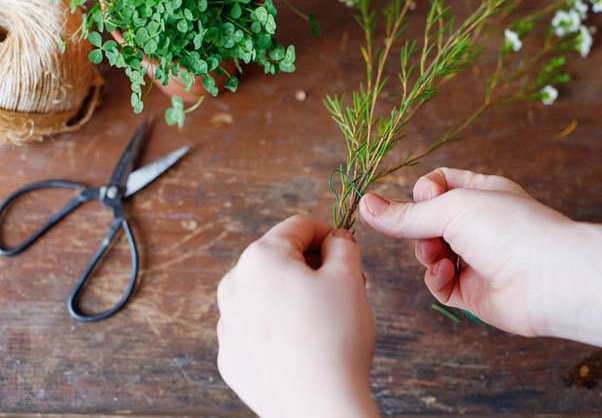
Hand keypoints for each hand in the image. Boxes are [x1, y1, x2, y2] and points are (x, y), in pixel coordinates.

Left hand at [217, 215, 377, 417]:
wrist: (319, 407)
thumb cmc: (335, 339)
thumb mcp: (349, 277)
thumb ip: (342, 245)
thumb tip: (335, 240)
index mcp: (260, 258)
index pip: (298, 227)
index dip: (329, 235)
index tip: (346, 252)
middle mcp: (233, 286)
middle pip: (279, 260)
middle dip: (311, 268)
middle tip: (343, 289)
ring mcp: (227, 323)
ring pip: (266, 294)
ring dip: (293, 296)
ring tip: (324, 320)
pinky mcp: (230, 356)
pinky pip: (256, 327)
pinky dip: (278, 327)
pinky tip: (302, 345)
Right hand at [359, 168, 572, 336]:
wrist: (549, 279)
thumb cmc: (510, 229)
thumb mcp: (450, 208)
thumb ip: (405, 214)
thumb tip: (364, 205)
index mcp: (483, 192)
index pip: (438, 185)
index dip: (423, 191)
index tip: (422, 197)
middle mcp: (481, 225)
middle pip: (429, 223)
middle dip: (420, 229)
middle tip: (427, 233)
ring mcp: (478, 259)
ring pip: (431, 254)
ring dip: (428, 254)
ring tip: (438, 256)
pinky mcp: (475, 292)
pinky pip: (442, 284)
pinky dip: (438, 279)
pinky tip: (447, 274)